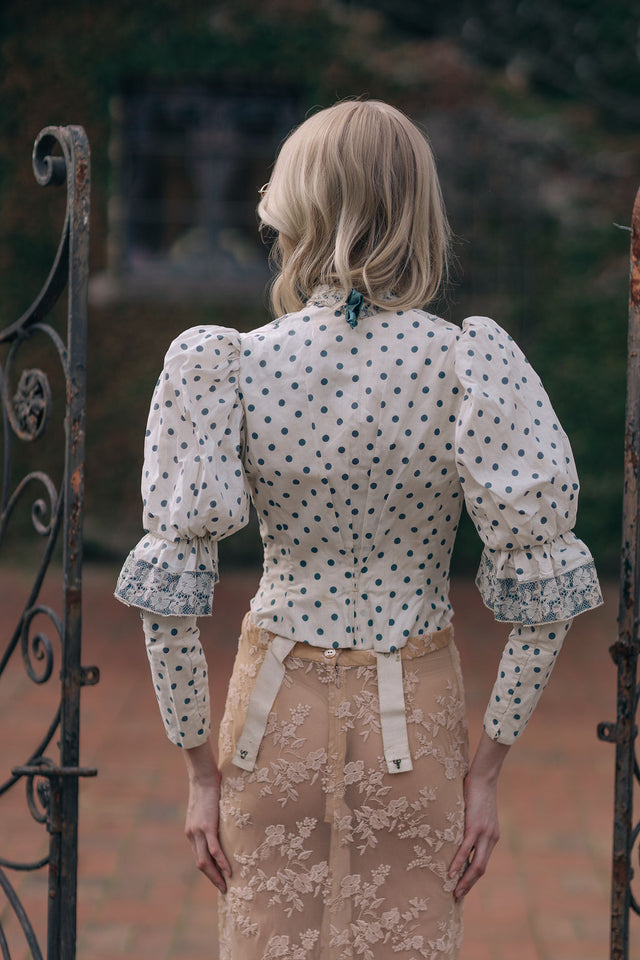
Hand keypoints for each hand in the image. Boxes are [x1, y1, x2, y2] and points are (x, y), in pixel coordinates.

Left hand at [183, 746, 230, 893]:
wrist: (203, 776)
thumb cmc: (208, 789)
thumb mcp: (206, 809)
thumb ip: (209, 820)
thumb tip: (220, 825)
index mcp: (191, 832)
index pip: (199, 857)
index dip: (208, 871)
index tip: (218, 880)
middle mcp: (192, 835)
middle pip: (200, 864)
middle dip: (212, 879)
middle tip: (224, 890)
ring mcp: (198, 832)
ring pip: (205, 861)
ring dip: (216, 876)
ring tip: (226, 886)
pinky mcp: (207, 826)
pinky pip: (214, 850)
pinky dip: (221, 863)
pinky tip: (229, 871)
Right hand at [448, 732, 508, 899]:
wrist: (484, 777)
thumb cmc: (477, 792)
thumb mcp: (477, 814)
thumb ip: (472, 826)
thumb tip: (458, 833)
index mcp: (492, 838)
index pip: (482, 863)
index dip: (473, 878)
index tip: (463, 888)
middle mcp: (490, 839)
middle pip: (481, 869)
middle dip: (469, 885)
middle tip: (457, 897)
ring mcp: (484, 834)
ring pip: (476, 864)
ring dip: (465, 880)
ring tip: (454, 892)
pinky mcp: (474, 826)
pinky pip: (466, 849)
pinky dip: (457, 862)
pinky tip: (450, 872)